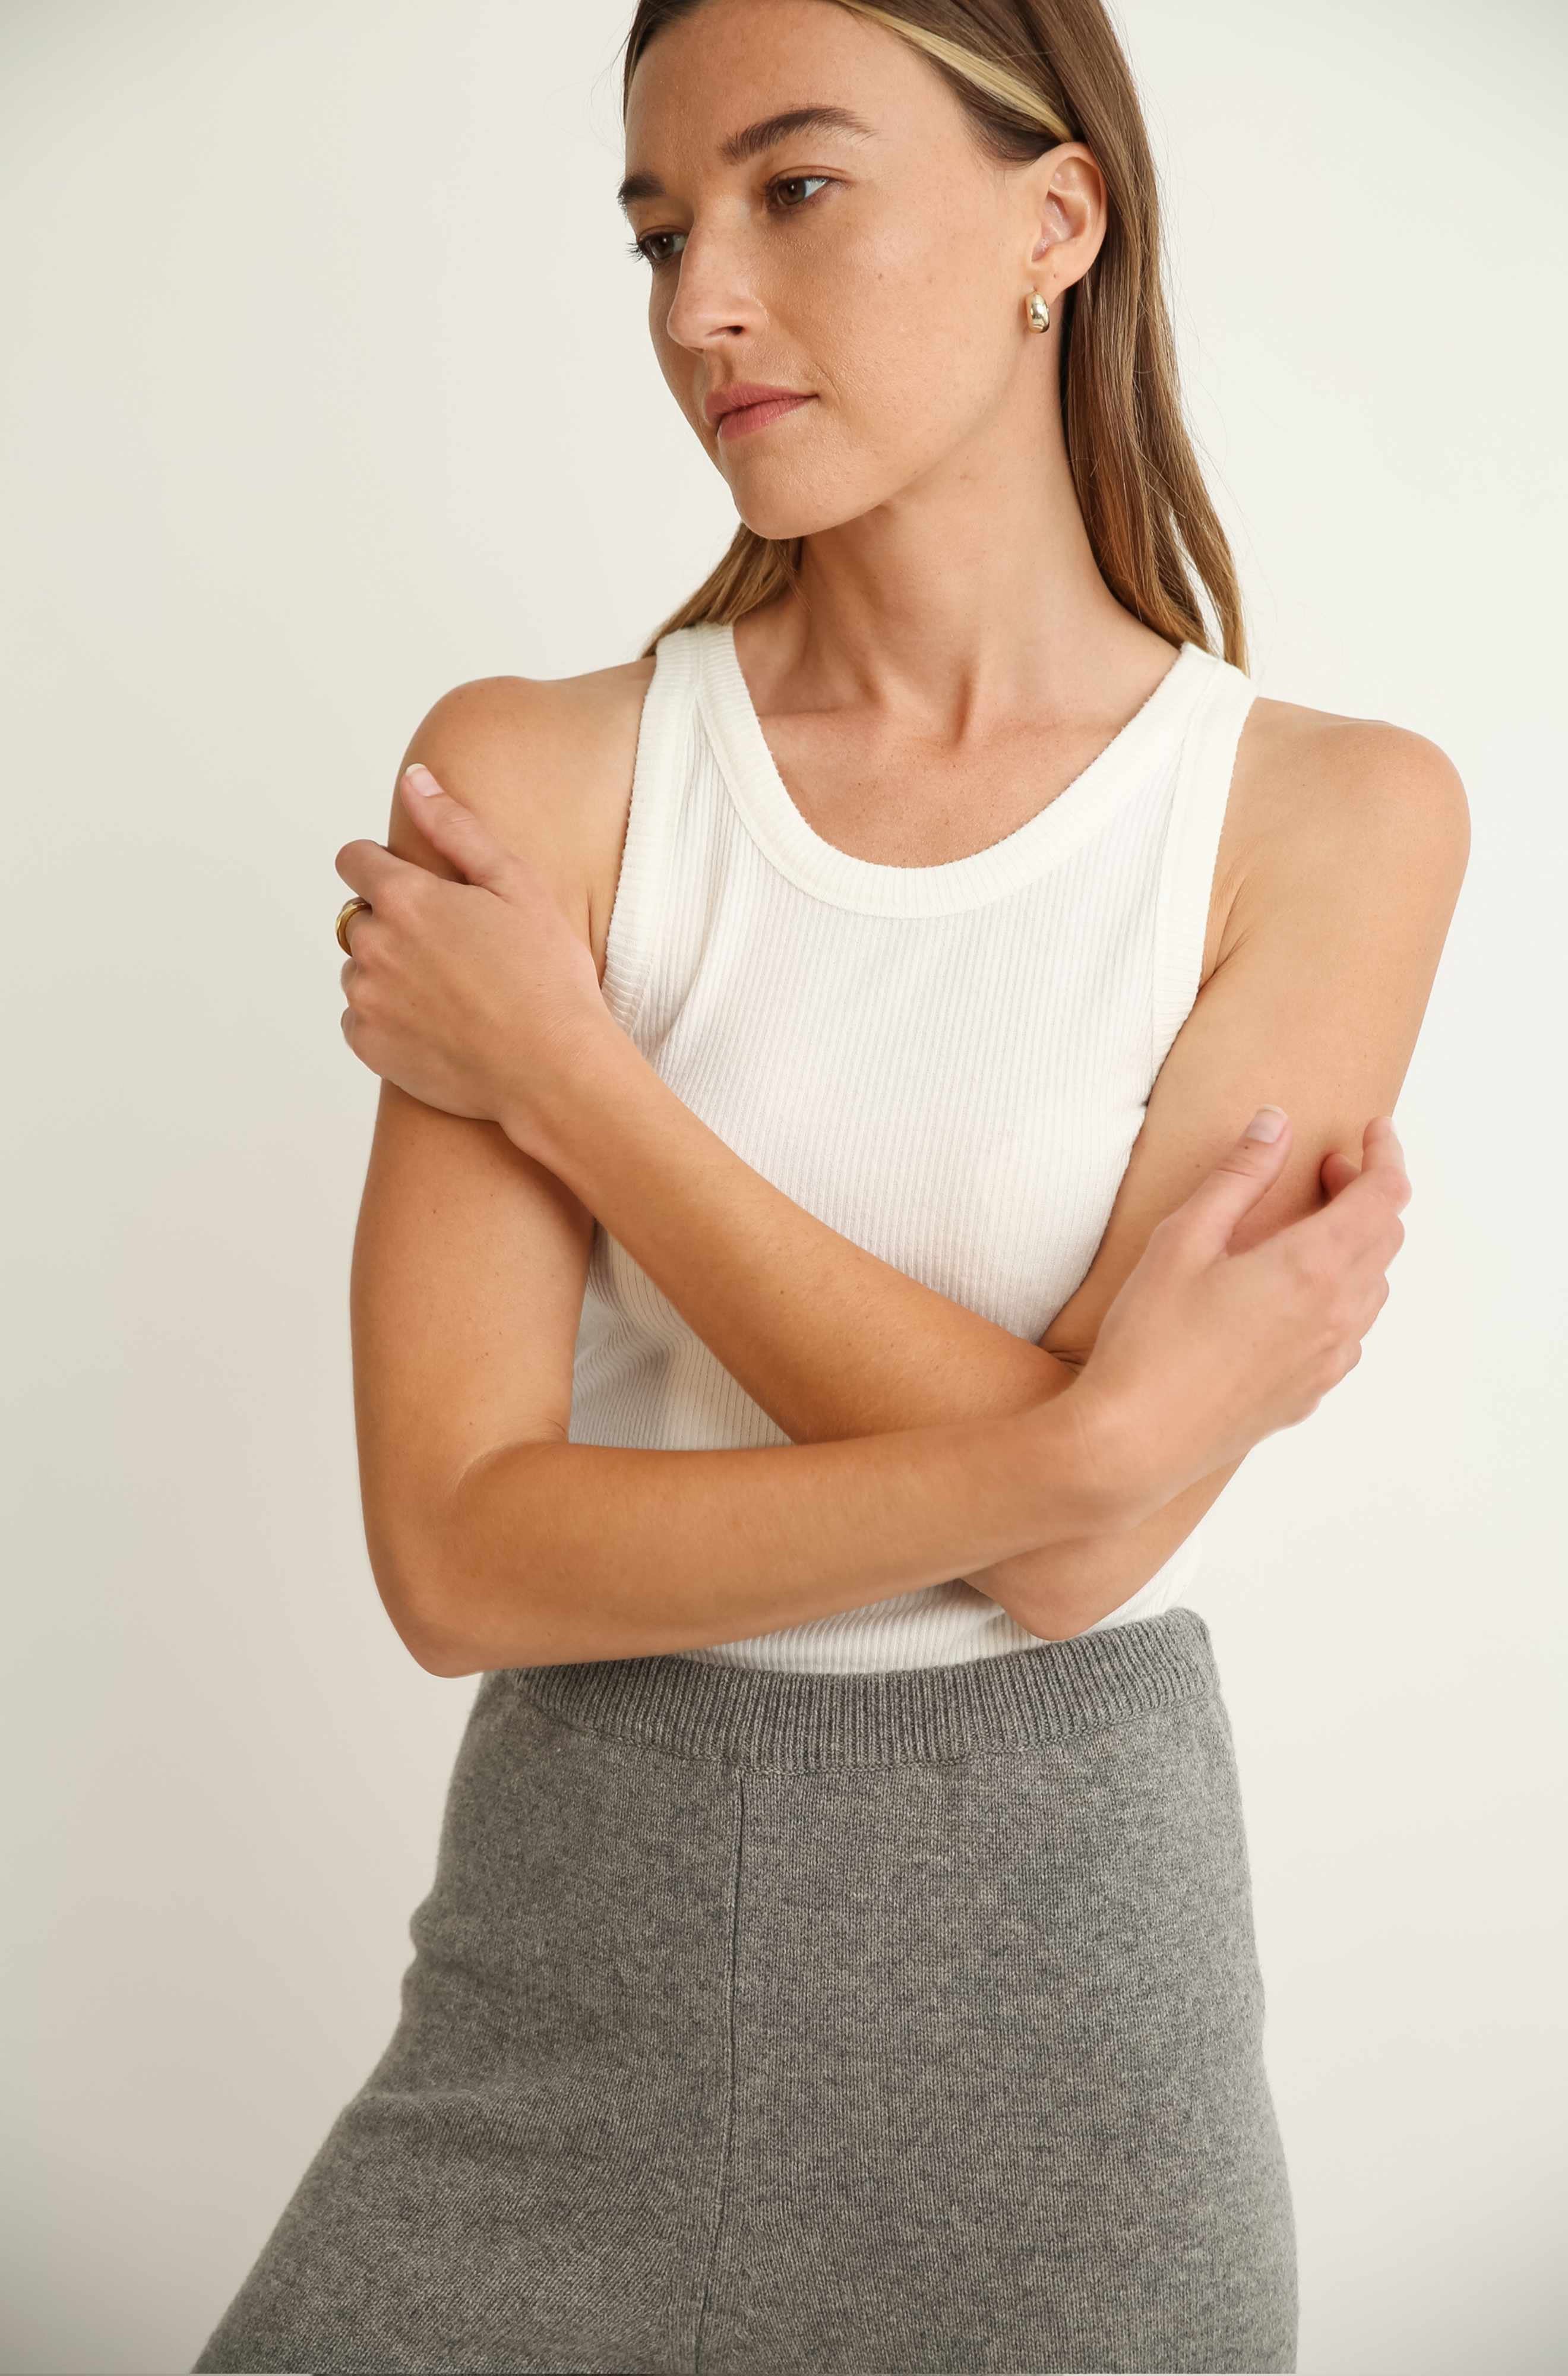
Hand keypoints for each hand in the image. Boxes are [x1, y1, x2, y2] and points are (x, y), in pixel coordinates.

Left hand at [335, 764, 610, 1153]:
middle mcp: (373, 946)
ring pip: (360, 970)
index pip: (353, 860)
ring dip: (390, 973)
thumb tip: (413, 781)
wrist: (554, 1070)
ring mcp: (367, 1000)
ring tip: (451, 992)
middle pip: (357, 918)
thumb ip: (456, 827)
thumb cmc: (547, 975)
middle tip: (454, 950)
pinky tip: (439, 1025)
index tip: (416, 889)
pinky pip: (360, 1020)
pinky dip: (389, 1019)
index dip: (382, 868)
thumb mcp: (515, 884)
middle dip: (393, 925)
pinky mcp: (369, 1046)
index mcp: (405, 898)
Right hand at [1067, 1108, 1410, 1524]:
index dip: (1385, 1154)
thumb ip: (1237, 1176)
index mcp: (1314, 1266)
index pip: (1385, 1195)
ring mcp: (1329, 1361)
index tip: (1370, 1130)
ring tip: (1306, 1230)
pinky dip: (1341, 1296)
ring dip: (1357, 1246)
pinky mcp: (1309, 1394)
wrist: (1132, 1446)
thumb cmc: (1149, 1341)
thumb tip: (1275, 1123)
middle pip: (1387, 1237)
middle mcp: (1338, 1315)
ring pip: (1374, 1288)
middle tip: (1323, 1171)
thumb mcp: (1183, 1240)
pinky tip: (1293, 1296)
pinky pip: (1349, 1333)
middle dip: (1366, 1193)